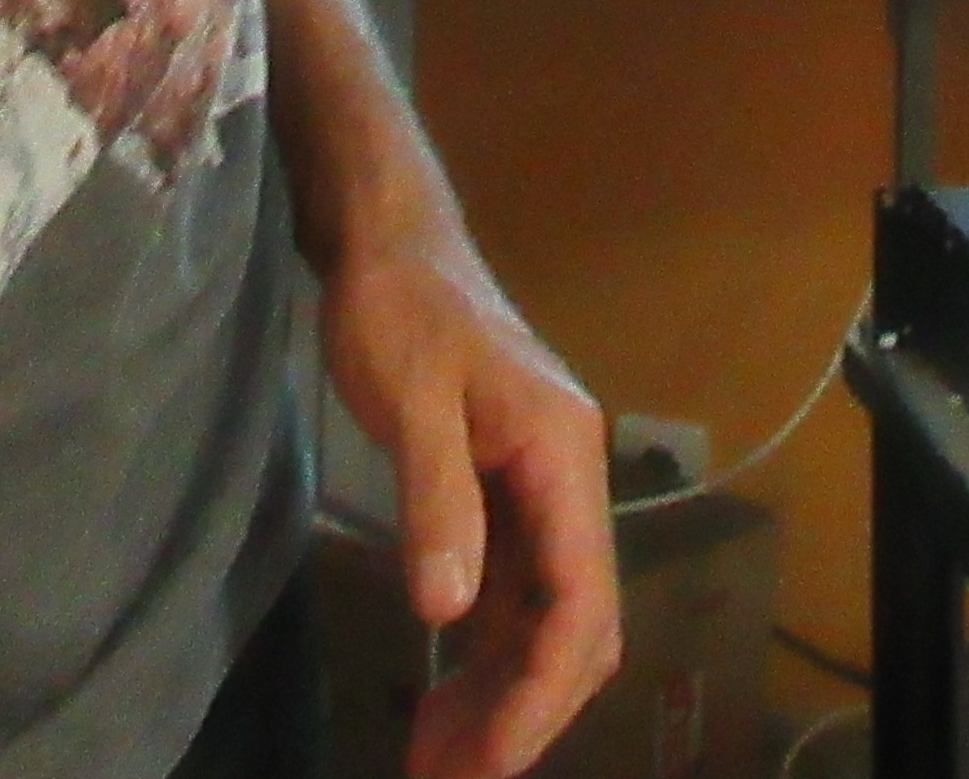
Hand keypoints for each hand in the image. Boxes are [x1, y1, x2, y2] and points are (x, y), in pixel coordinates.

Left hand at [322, 218, 620, 778]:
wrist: (389, 241)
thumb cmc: (400, 307)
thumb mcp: (411, 399)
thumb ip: (437, 502)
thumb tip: (449, 612)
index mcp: (564, 456)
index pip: (579, 602)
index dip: (540, 695)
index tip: (487, 762)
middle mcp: (568, 482)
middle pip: (576, 627)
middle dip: (523, 715)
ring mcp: (539, 492)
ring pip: (545, 622)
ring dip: (502, 697)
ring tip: (437, 762)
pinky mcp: (503, 497)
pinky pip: (513, 598)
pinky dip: (482, 658)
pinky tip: (442, 701)